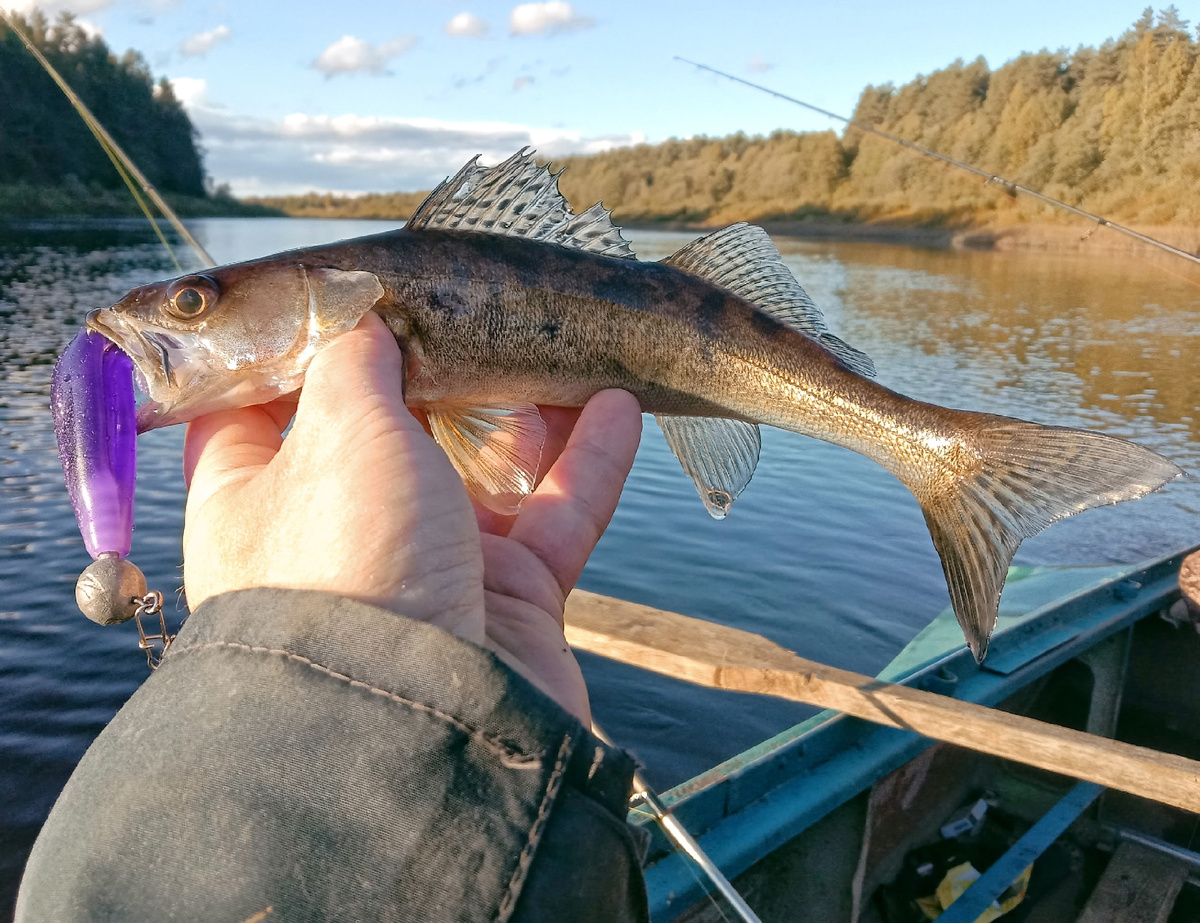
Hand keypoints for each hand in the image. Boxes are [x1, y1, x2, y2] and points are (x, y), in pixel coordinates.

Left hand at [181, 312, 641, 722]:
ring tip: (565, 344)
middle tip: (479, 307)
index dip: (304, 346)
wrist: (420, 725)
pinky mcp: (505, 605)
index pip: (265, 402)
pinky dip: (587, 465)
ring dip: (529, 411)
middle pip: (392, 431)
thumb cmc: (352, 562)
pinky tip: (621, 404)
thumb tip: (360, 323)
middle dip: (440, 370)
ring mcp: (427, 569)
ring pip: (485, 472)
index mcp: (260, 495)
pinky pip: (552, 520)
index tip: (349, 293)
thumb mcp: (341, 433)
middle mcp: (340, 532)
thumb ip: (353, 362)